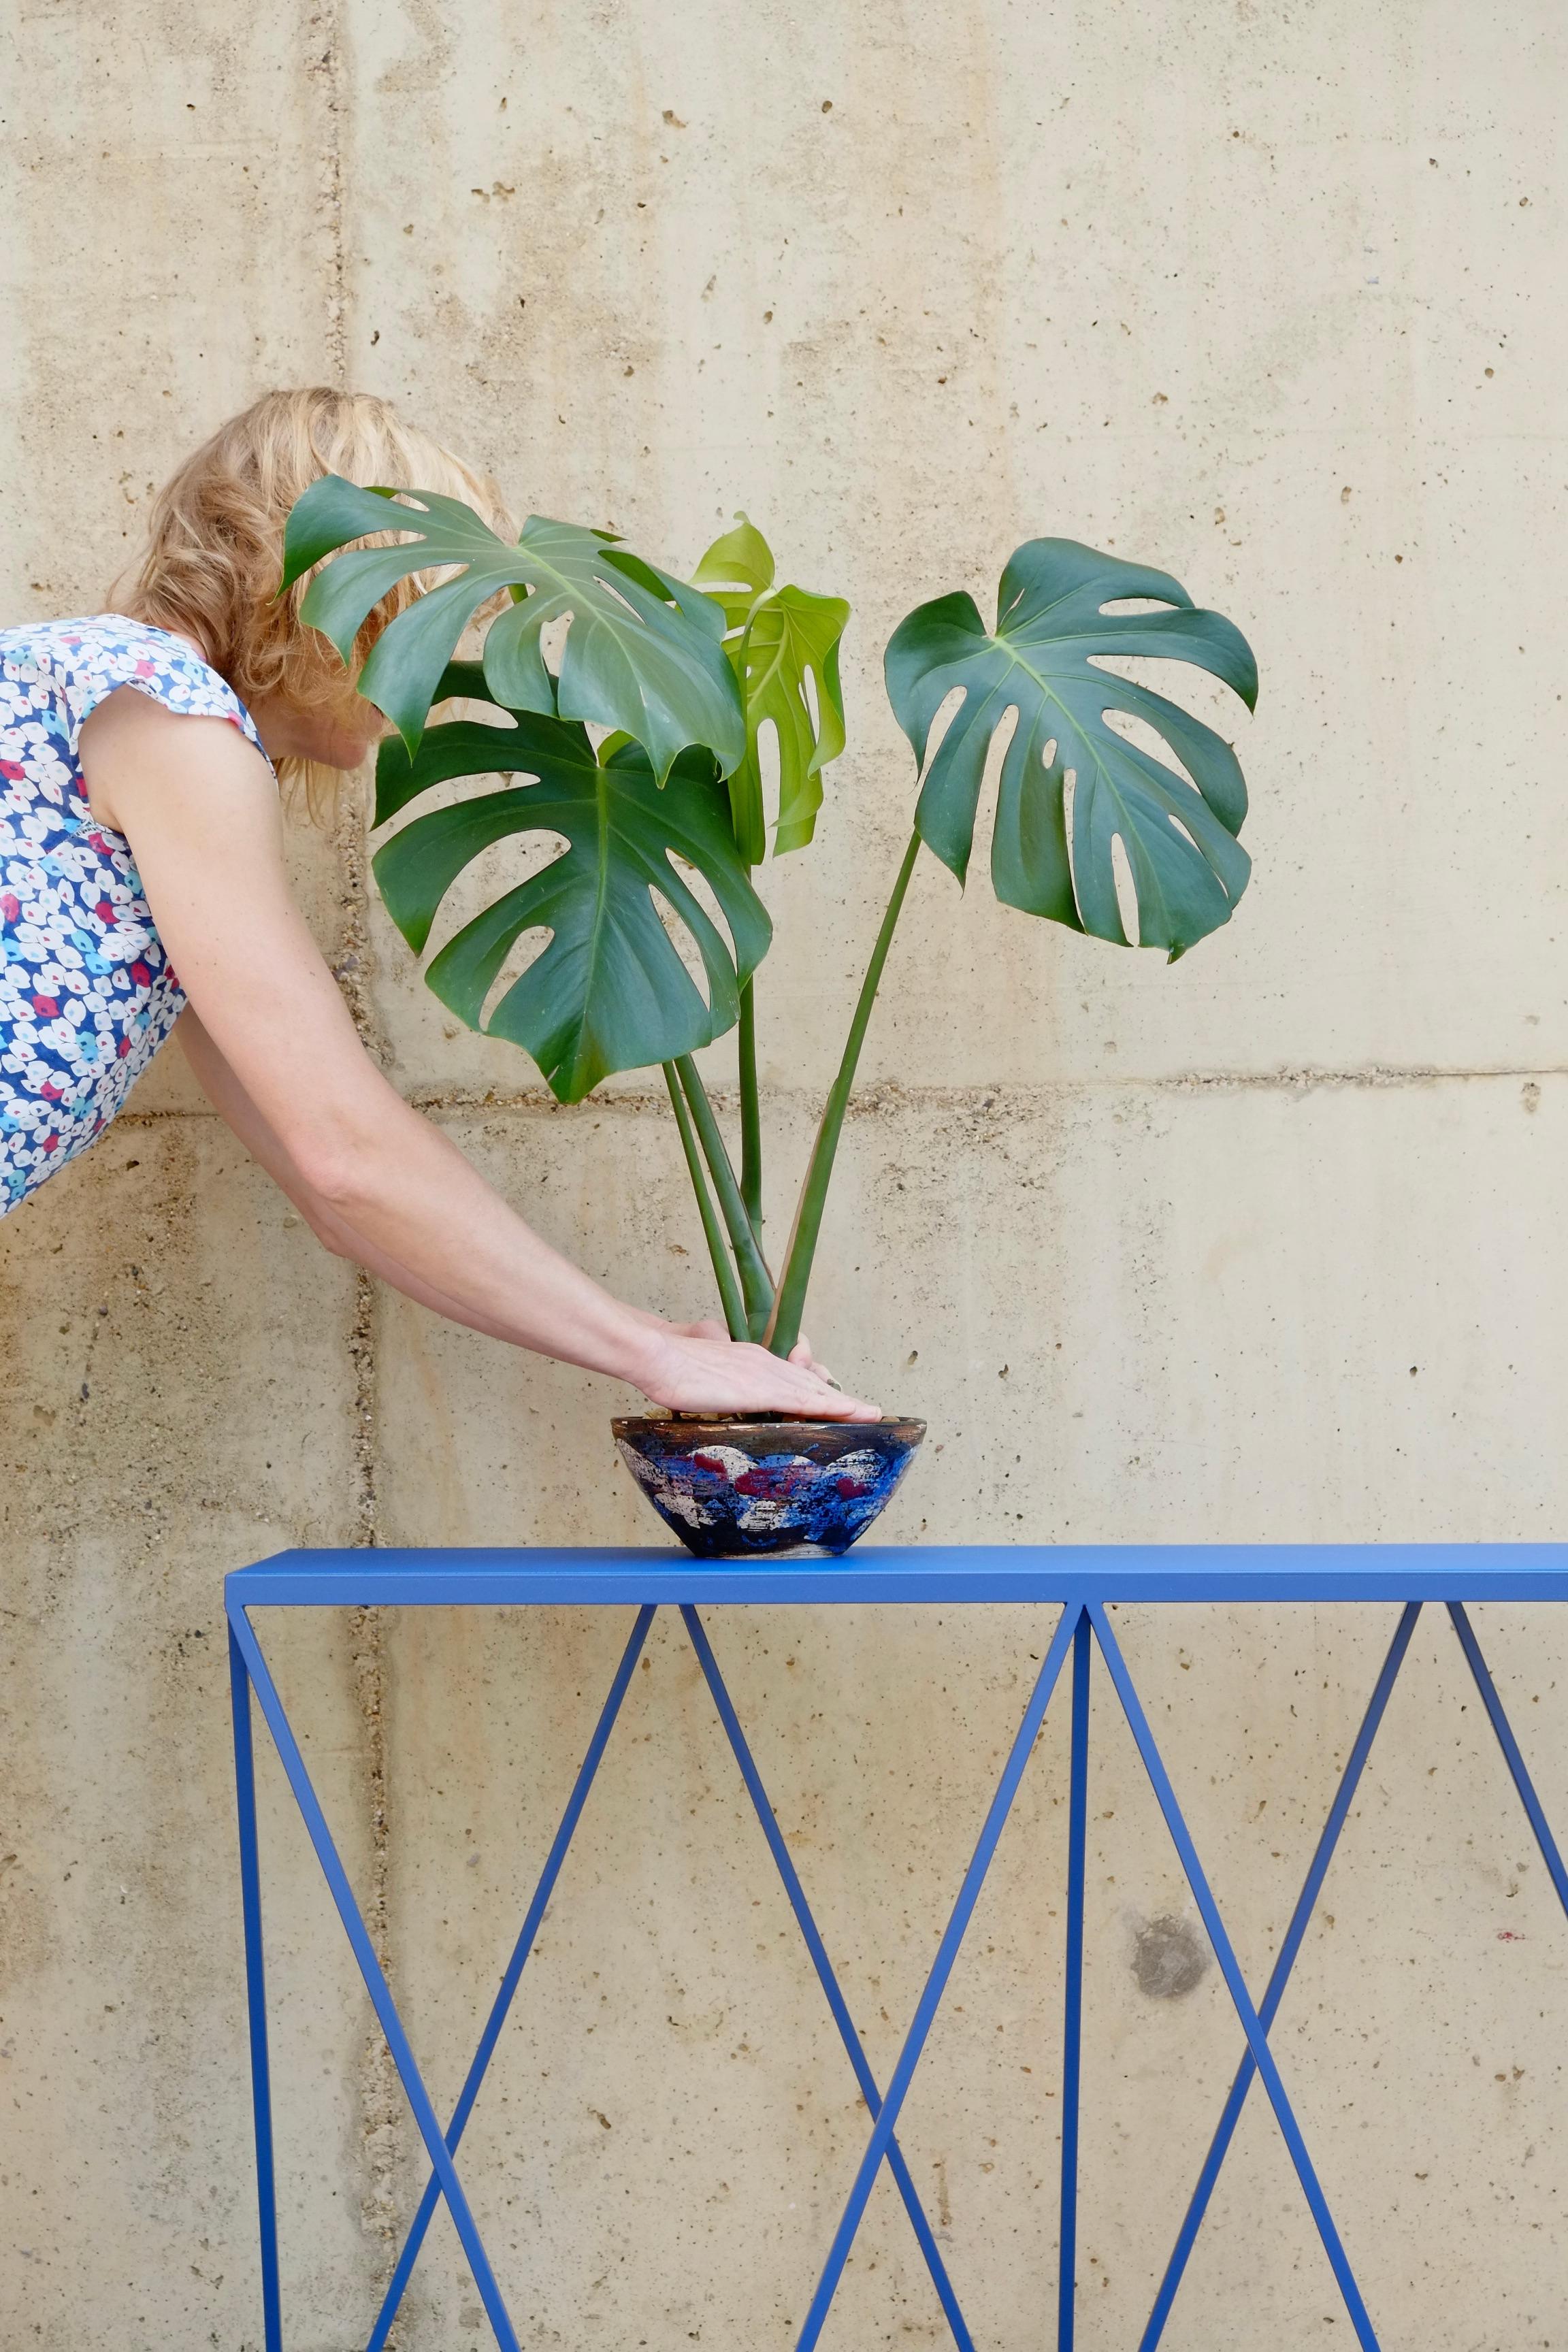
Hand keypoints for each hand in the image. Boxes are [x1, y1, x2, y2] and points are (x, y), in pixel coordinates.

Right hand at [640, 1327, 881, 1420]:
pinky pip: (805, 1400)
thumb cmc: (668, 1360)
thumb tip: (710, 1352)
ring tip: (870, 1413)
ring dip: (844, 1403)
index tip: (834, 1400)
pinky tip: (850, 1412)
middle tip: (866, 1410)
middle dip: (837, 1396)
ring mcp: (765, 1376)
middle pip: (810, 1382)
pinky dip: (832, 1406)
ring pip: (814, 1390)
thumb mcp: (699, 1358)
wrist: (656, 1354)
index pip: (791, 1376)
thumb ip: (713, 1356)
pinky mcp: (762, 1390)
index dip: (815, 1388)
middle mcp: (765, 1363)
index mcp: (750, 1360)